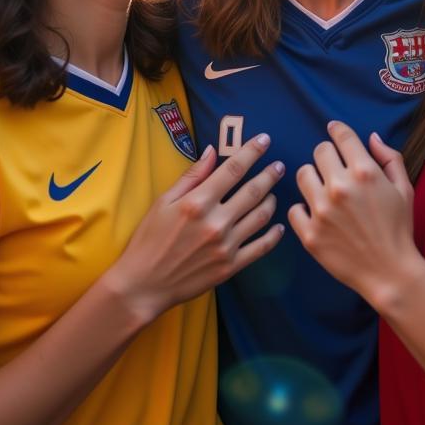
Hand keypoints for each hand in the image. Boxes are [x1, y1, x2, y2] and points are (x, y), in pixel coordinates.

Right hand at [109, 134, 284, 318]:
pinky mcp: (231, 267)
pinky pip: (261, 247)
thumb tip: (212, 151)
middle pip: (254, 191)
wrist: (144, 284)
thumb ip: (191, 176)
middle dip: (270, 175)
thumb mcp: (163, 202)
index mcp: (198, 202)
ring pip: (261, 217)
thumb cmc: (149, 240)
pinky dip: (274, 235)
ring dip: (272, 201)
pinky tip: (279, 226)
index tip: (264, 140)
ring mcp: (226, 246)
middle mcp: (216, 222)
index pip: (233, 169)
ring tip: (273, 193)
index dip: (252, 152)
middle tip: (280, 166)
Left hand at [289, 121, 421, 309]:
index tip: (334, 130)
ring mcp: (322, 211)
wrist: (389, 271)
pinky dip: (303, 210)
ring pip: (302, 174)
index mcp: (365, 172)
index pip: (341, 136)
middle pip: (319, 151)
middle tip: (333, 168)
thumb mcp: (404, 189)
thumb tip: (372, 137)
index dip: (337, 130)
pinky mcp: (309, 233)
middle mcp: (340, 187)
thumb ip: (389, 158)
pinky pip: (294, 209)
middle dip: (327, 156)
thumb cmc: (399, 229)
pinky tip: (316, 215)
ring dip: (313, 179)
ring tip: (323, 191)